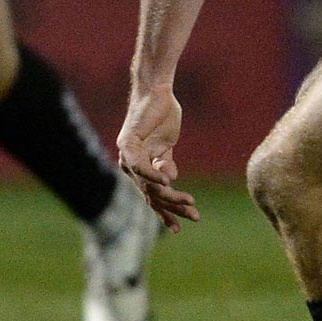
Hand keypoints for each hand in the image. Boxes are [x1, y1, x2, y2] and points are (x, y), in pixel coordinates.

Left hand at [116, 84, 199, 229]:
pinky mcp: (128, 144)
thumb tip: (170, 180)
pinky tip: (168, 181)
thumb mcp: (167, 144)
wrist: (157, 92)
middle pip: (152, 196)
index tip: (180, 228)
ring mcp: (127, 156)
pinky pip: (140, 166)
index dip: (166, 213)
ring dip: (169, 195)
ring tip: (189, 201)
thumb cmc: (162, 115)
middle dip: (173, 208)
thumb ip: (165, 162)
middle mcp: (130, 166)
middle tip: (195, 216)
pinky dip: (154, 175)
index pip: (152, 198)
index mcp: (139, 168)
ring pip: (148, 185)